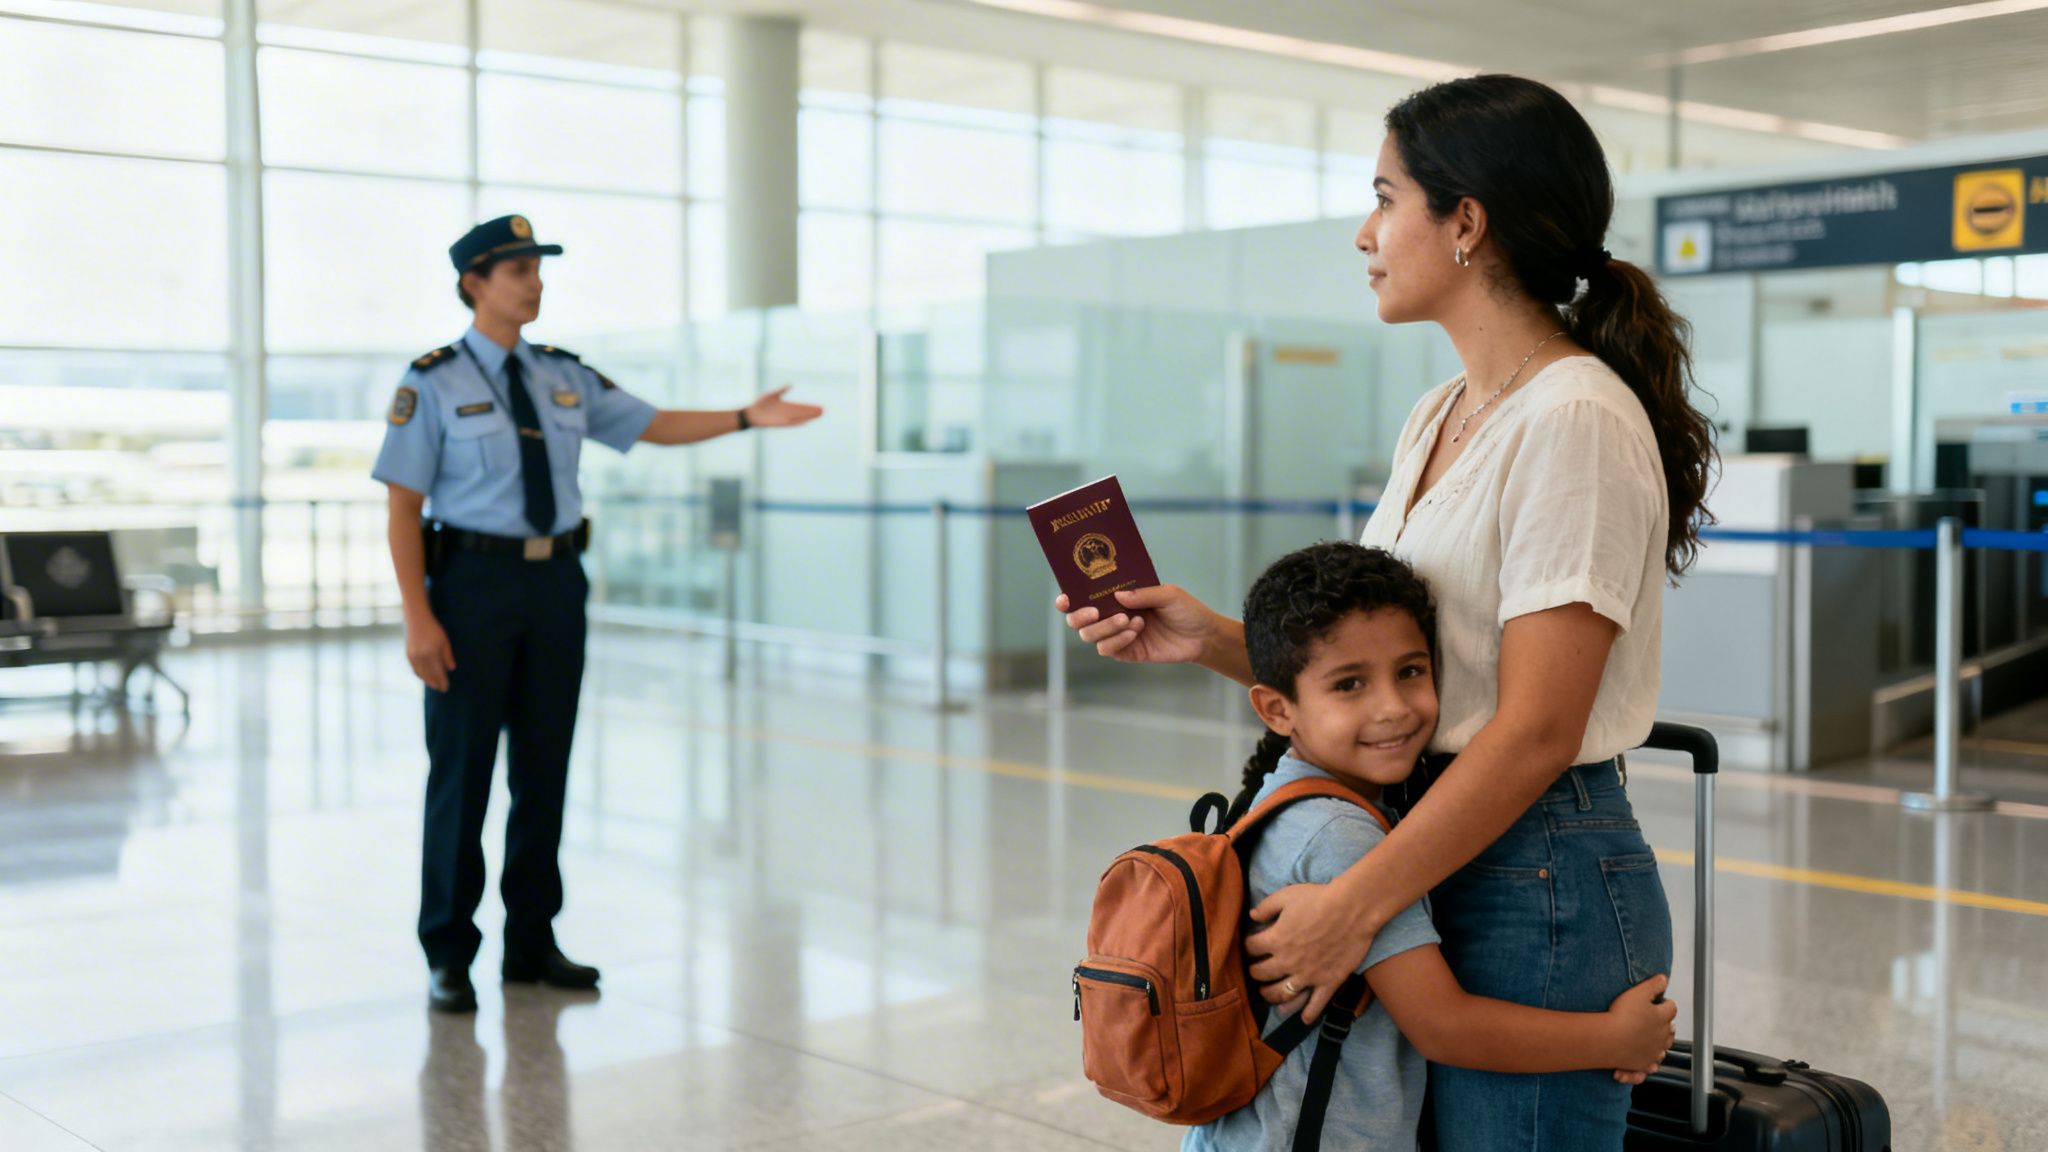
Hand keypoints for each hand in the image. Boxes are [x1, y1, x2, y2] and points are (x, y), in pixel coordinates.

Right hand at [405, 614, 456, 692]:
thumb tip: (451, 669)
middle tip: (441, 689)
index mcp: (431, 653)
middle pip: (428, 675)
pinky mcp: (408, 655)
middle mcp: (421, 657)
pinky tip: (425, 677)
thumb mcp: (444, 641)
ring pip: (420, 674)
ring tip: (434, 685)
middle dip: (435, 683)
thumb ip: (447, 656)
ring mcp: (413, 657)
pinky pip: (415, 669)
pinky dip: (420, 675)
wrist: (416, 620)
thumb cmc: (433, 629)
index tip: (446, 688)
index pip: (438, 672)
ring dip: (427, 681)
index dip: (442, 681)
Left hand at [743, 385, 823, 428]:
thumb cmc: (759, 404)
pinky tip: (806, 421)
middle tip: (821, 412)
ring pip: (799, 418)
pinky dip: (799, 422)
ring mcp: (784, 419)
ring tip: (817, 416)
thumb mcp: (772, 394)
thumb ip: (782, 390)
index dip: (807, 407)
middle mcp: (786, 413)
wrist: (751, 413)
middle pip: (802, 413)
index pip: (799, 407)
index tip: (816, 407)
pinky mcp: (780, 423)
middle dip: (811, 412)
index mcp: (785, 406)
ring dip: (808, 417)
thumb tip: (790, 384)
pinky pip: (792, 423)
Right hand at [1055, 583, 1214, 663]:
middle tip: (1095, 611)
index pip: (1085, 597)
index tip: (1065, 598)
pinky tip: (1134, 633)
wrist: (1203, 636)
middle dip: (1080, 616)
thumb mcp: (1168, 594)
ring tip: (1131, 620)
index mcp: (1118, 597)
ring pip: (1091, 636)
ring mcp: (1118, 635)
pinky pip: (1108, 649)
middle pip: (1079, 620)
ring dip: (1106, 627)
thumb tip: (1116, 595)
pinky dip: (1117, 640)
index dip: (1069, 599)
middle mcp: (1112, 615)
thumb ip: (1142, 593)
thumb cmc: (1186, 610)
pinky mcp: (1127, 652)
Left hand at [1244, 882, 1376, 1023]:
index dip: (1249, 945)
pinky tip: (1303, 1019)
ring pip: (1281, 994)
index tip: (1252, 945)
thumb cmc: (1318, 898)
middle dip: (1255, 972)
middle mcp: (1287, 962)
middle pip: (1261, 973)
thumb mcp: (1286, 895)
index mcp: (1275, 940)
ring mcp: (1307, 975)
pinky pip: (1315, 1005)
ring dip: (1270, 995)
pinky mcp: (1328, 982)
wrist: (1353, 909)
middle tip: (1257, 970)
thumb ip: (1266, 907)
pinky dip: (1308, 1014)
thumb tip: (1252, 916)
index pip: (1251, 948)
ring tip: (1267, 994)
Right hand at [1606, 974, 1677, 1077]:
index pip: (1671, 1008)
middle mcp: (1661, 1036)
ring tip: (1653, 1039)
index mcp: (1662, 1018)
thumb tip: (1664, 979)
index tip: (1660, 1002)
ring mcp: (1653, 1051)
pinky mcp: (1643, 1064)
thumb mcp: (1638, 993)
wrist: (1609, 1039)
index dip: (1666, 1004)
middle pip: (1670, 1030)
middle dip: (1665, 1025)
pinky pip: (1651, 1066)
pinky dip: (1650, 1064)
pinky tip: (1647, 1061)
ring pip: (1663, 1048)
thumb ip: (1653, 985)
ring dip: (1660, 1043)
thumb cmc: (1622, 1016)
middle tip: (1657, 1020)